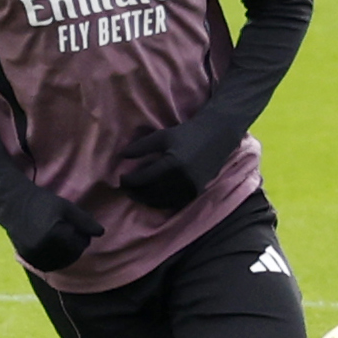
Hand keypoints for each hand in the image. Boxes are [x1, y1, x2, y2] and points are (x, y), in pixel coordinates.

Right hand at [5, 191, 105, 272]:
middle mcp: (44, 248)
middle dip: (76, 245)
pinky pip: (48, 266)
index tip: (78, 227)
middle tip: (71, 232)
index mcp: (55, 234)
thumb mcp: (65, 206)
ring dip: (67, 254)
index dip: (83, 235)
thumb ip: (84, 221)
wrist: (12, 205)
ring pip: (61, 263)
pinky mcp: (28, 259)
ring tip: (62, 240)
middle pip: (72, 255)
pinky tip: (54, 248)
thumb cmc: (42, 202)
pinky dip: (55, 260)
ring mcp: (34, 255)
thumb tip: (101, 233)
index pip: (80, 244)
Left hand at [117, 122, 237, 210]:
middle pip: (151, 192)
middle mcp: (182, 180)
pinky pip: (174, 203)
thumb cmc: (188, 134)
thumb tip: (122, 156)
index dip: (130, 181)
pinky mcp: (196, 193)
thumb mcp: (163, 136)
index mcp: (172, 164)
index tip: (121, 179)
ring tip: (135, 194)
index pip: (144, 178)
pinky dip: (160, 203)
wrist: (217, 137)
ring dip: (146, 199)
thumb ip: (141, 147)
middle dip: (135, 192)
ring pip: (162, 201)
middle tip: (125, 189)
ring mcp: (190, 188)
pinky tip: (152, 198)